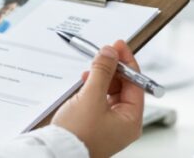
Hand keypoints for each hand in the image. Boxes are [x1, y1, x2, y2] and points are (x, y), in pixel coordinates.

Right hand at [52, 40, 143, 157]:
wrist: (57, 154)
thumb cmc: (77, 135)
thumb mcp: (91, 97)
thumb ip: (102, 71)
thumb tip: (110, 53)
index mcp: (131, 120)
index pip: (136, 84)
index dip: (127, 62)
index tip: (119, 46)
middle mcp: (124, 124)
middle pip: (125, 87)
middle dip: (113, 69)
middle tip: (103, 54)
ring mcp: (110, 125)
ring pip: (111, 92)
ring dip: (102, 78)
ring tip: (91, 70)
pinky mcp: (96, 125)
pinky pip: (100, 100)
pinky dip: (94, 89)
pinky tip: (85, 82)